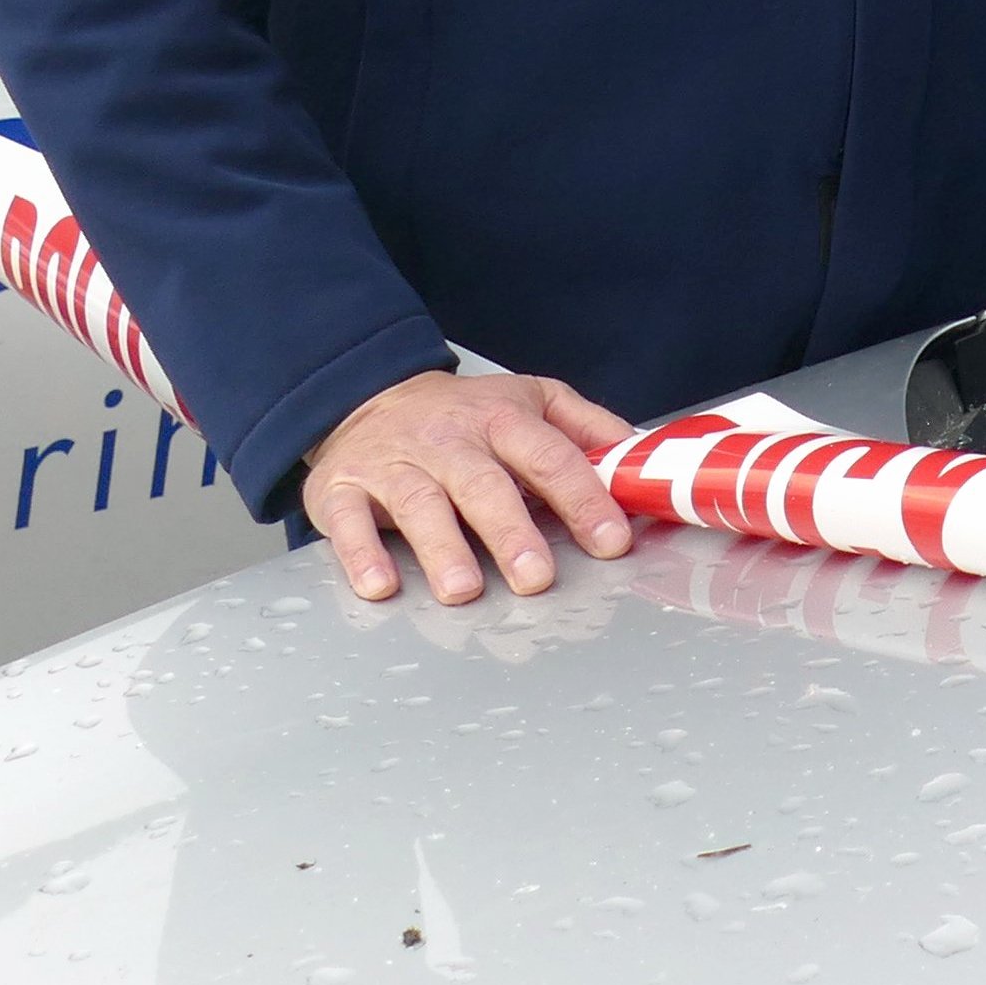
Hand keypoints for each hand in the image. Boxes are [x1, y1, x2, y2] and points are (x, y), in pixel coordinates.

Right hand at [302, 368, 639, 605]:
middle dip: (511, 532)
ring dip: (442, 548)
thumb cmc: (463, 414)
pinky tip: (381, 586)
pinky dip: (362, 554)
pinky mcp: (343, 488)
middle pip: (483, 485)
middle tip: (536, 578)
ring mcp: (394, 464)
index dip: (582, 497)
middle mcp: (448, 441)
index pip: (549, 457)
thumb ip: (588, 428)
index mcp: (501, 420)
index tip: (609, 539)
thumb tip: (642, 455)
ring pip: (419, 503)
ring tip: (464, 589)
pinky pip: (350, 521)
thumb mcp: (531, 400)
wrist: (367, 395)